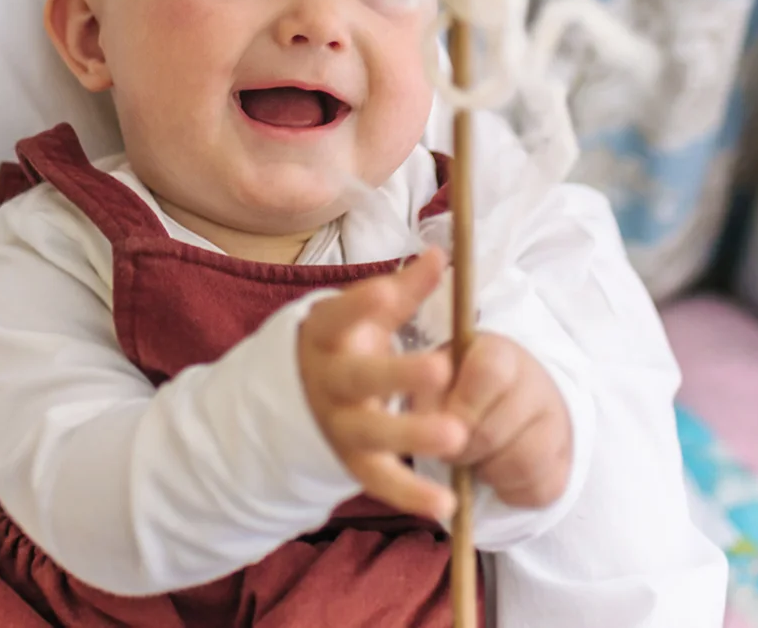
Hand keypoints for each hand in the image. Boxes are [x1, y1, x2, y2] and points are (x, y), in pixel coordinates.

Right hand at [298, 248, 467, 520]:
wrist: (300, 395)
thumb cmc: (346, 344)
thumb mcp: (365, 315)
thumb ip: (403, 290)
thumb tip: (442, 254)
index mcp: (327, 335)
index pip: (338, 316)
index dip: (361, 305)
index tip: (388, 289)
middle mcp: (328, 380)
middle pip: (358, 378)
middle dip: (397, 374)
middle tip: (441, 368)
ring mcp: (338, 423)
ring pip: (370, 433)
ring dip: (410, 434)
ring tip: (457, 435)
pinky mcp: (352, 460)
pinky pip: (380, 480)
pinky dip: (410, 494)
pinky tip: (446, 503)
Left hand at [433, 333, 571, 508]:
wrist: (508, 394)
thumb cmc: (459, 386)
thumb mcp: (439, 375)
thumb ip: (428, 393)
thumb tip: (425, 423)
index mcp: (499, 353)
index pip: (489, 373)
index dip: (461, 406)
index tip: (440, 423)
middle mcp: (536, 384)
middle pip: (495, 431)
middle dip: (463, 449)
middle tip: (450, 451)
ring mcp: (558, 422)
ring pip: (522, 464)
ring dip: (487, 473)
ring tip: (473, 462)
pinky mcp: (566, 462)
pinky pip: (539, 489)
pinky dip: (509, 492)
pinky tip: (495, 476)